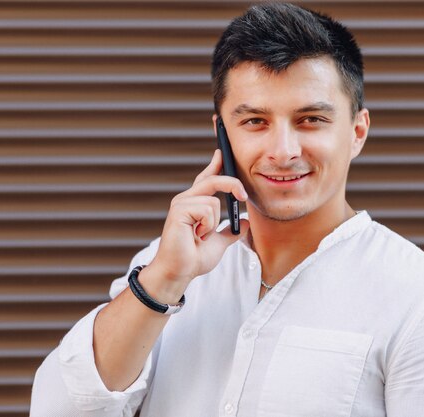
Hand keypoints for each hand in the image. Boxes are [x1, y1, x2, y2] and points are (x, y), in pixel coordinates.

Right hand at [142, 149, 249, 300]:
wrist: (179, 272)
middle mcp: (186, 200)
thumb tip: (245, 223)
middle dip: (232, 184)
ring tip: (200, 236)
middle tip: (244, 196)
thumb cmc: (193, 259)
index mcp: (194, 204)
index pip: (205, 179)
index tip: (222, 152)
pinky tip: (195, 235)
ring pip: (213, 201)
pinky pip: (207, 210)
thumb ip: (231, 231)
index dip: (215, 165)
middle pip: (212, 179)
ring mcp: (181, 204)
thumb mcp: (219, 243)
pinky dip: (207, 226)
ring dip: (213, 223)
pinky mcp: (178, 211)